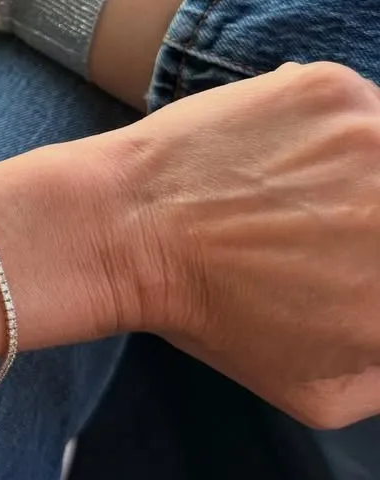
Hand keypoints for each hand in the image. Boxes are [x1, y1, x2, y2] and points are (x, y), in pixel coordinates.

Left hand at [114, 62, 379, 428]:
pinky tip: (282, 156)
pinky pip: (364, 105)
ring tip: (305, 192)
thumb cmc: (211, 315)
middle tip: (339, 223)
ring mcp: (377, 137)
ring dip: (369, 170)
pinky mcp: (334, 88)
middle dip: (374, 216)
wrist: (125, 229)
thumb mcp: (320, 391)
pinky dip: (339, 129)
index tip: (365, 255)